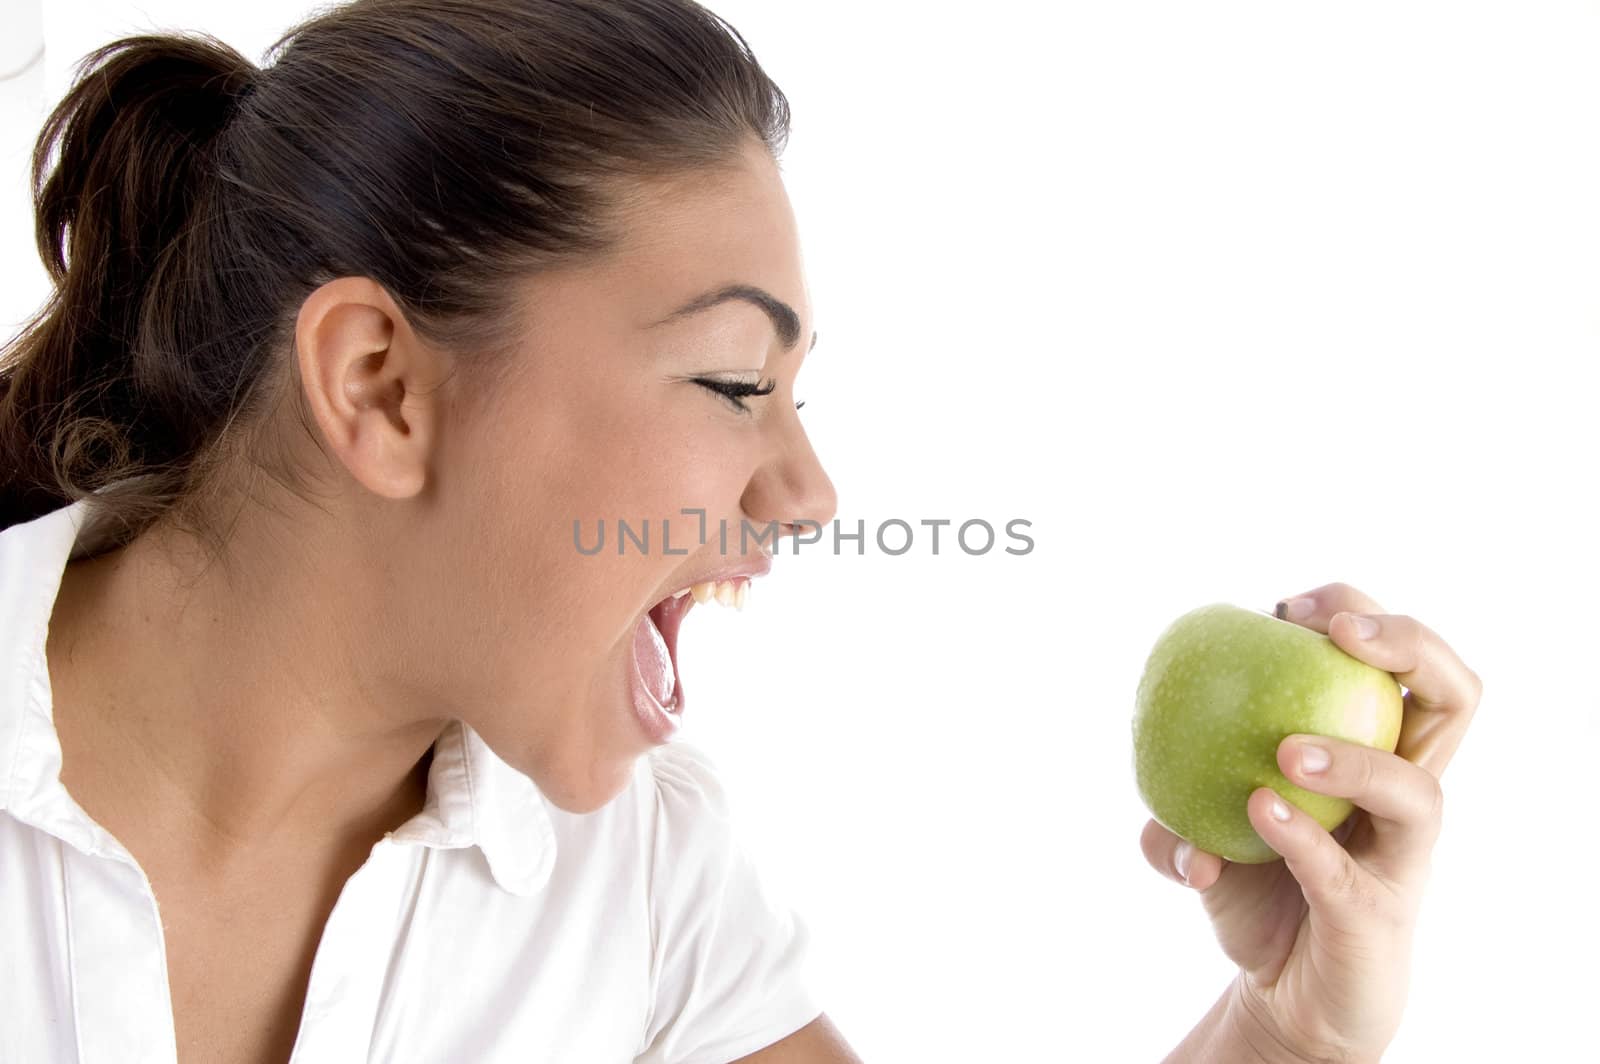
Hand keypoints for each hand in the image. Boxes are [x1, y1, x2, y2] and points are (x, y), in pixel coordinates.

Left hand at [1139, 582, 1480, 1062]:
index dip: (1365, 615)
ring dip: (1354, 758)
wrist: (1287, 998)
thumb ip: (1170, 816)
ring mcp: (1401, 859)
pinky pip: (1345, 873)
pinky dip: (1301, 838)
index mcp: (1380, 754)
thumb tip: (1153, 805)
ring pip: (1418, 790)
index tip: (1289, 605)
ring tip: (1286, 748)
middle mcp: (1408, 795)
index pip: (1406, 662)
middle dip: (1409, 645)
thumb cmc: (1261, 894)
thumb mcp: (1205, 837)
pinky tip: (1256, 812)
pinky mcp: (1377, 917)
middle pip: (1455, 696)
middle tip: (1336, 632)